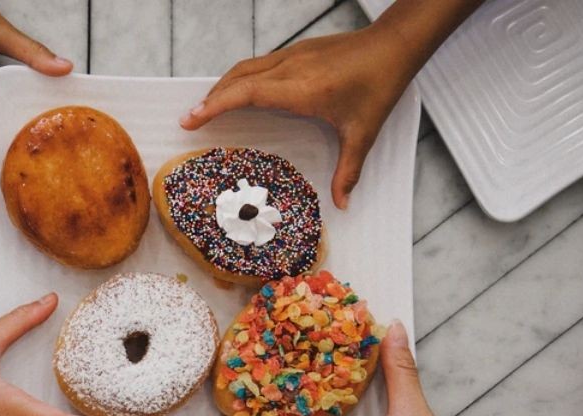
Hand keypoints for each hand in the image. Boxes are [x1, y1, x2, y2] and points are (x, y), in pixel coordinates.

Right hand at [179, 25, 414, 208]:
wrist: (393, 45)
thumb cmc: (378, 85)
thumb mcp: (363, 132)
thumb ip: (349, 170)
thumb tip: (342, 204)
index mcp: (300, 89)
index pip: (245, 93)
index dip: (214, 105)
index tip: (191, 118)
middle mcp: (289, 68)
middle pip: (236, 80)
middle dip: (209, 99)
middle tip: (189, 120)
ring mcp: (291, 56)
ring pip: (244, 69)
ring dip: (223, 87)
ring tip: (207, 108)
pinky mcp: (296, 52)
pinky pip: (257, 64)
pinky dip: (239, 80)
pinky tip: (239, 93)